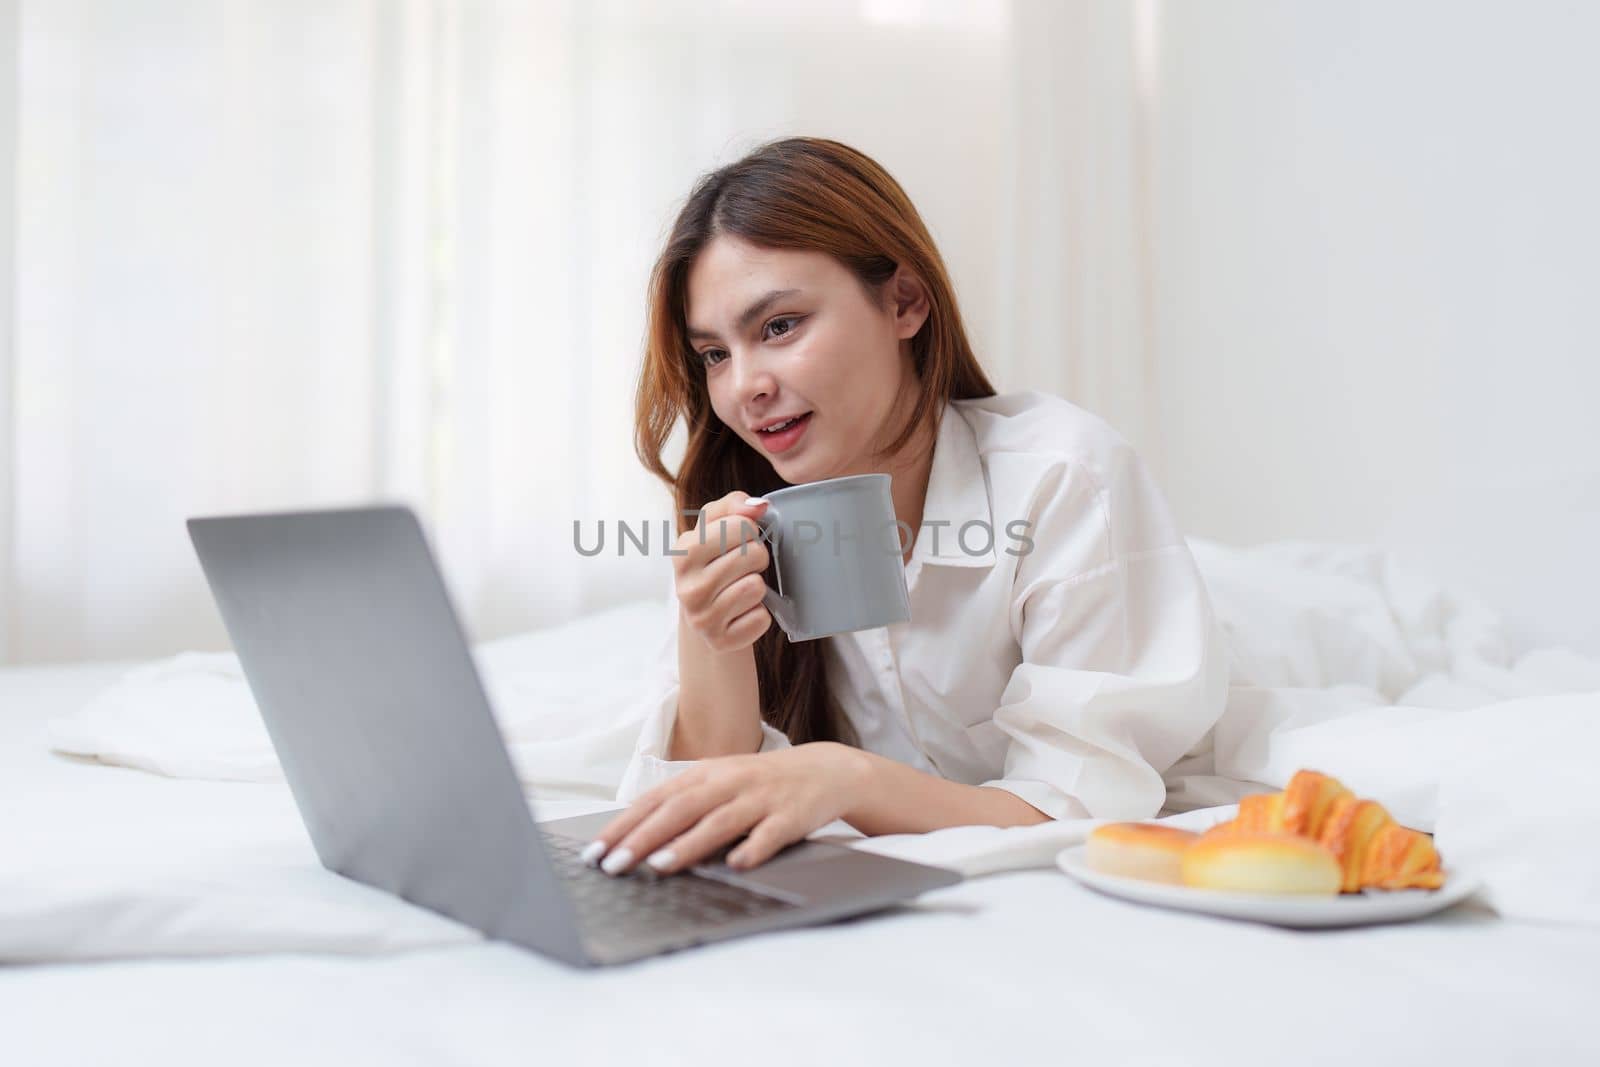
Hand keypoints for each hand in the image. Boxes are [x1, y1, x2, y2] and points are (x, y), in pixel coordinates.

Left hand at [583, 742, 867, 875]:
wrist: (826, 770)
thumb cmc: (762, 784)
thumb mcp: (720, 784)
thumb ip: (682, 804)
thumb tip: (633, 835)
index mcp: (706, 775)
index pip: (655, 800)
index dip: (623, 825)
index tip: (595, 851)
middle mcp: (729, 782)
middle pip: (679, 810)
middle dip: (642, 838)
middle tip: (613, 865)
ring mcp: (760, 798)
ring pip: (718, 821)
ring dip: (687, 844)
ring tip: (658, 865)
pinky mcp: (791, 816)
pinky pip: (770, 834)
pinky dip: (753, 848)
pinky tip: (737, 865)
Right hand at [674, 491, 775, 653]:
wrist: (706, 616)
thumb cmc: (715, 562)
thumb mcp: (715, 527)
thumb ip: (734, 505)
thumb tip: (759, 506)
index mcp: (683, 552)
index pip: (740, 525)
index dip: (749, 531)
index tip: (738, 542)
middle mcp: (687, 587)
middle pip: (753, 555)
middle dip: (757, 557)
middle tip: (743, 567)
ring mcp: (702, 618)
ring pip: (757, 587)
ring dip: (758, 586)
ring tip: (741, 588)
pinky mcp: (720, 641)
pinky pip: (761, 618)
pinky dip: (759, 613)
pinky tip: (742, 612)